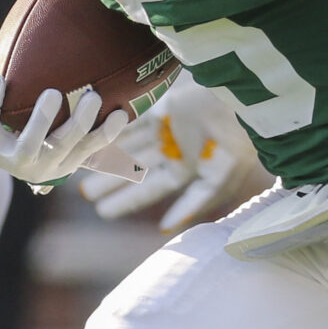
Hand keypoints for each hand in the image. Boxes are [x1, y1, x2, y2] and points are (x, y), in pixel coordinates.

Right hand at [0, 51, 137, 190]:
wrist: (33, 161)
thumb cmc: (9, 124)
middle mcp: (19, 161)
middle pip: (30, 144)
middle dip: (42, 120)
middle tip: (53, 92)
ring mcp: (48, 166)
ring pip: (65, 148)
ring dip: (81, 123)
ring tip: (93, 98)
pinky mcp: (72, 165)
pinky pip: (93, 149)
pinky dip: (107, 132)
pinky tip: (119, 114)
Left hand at [77, 77, 263, 231]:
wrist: (246, 99)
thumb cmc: (239, 140)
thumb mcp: (221, 179)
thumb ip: (194, 203)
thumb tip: (164, 229)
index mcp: (192, 170)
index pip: (153, 189)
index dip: (129, 199)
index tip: (103, 212)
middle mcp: (178, 150)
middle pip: (137, 170)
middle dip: (112, 182)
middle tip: (84, 194)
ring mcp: (169, 128)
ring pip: (131, 146)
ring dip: (108, 157)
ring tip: (81, 165)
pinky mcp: (163, 106)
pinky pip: (133, 122)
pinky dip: (114, 132)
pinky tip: (93, 140)